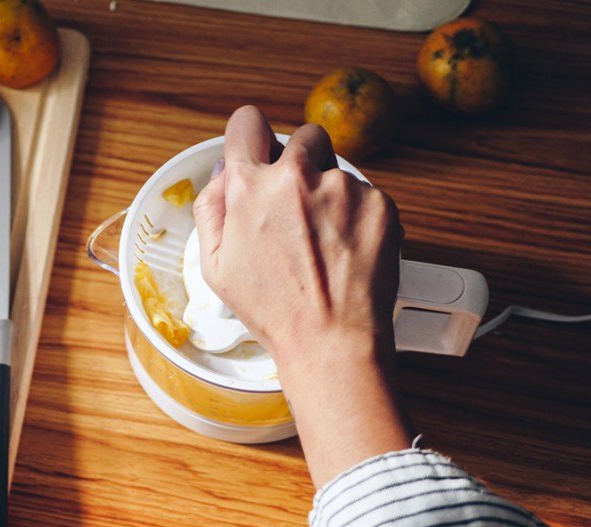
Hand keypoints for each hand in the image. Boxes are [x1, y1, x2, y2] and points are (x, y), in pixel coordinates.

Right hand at [192, 106, 401, 368]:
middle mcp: (296, 177)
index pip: (247, 123)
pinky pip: (366, 195)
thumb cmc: (273, 310)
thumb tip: (223, 172)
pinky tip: (345, 251)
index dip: (250, 136)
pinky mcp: (379, 203)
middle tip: (298, 205)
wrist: (331, 339)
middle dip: (300, 162)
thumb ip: (211, 208)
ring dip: (330, 193)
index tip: (258, 148)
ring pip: (337, 170)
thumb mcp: (215, 266)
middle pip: (302, 137)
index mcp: (250, 187)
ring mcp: (342, 187)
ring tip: (323, 242)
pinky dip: (357, 216)